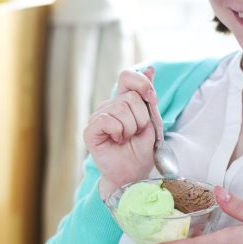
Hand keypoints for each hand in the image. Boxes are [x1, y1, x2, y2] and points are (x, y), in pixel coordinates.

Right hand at [84, 67, 162, 198]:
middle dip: (141, 118)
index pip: (127, 76)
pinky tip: (116, 141)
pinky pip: (107, 120)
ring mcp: (98, 117)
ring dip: (131, 128)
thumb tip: (149, 68)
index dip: (141, 83)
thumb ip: (148, 97)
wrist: (133, 174)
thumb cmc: (141, 151)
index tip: (152, 98)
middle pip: (129, 97)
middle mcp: (108, 106)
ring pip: (120, 108)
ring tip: (126, 139)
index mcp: (122, 101)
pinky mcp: (90, 130)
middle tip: (136, 134)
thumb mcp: (151, 121)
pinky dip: (118, 131)